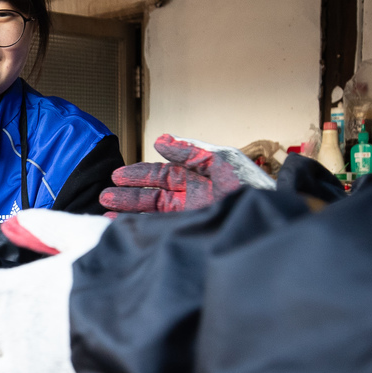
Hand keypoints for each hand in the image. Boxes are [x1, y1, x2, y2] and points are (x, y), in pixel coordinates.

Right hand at [100, 135, 271, 214]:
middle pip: (153, 195)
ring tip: (106, 213)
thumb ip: (190, 151)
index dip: (140, 174)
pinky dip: (142, 228)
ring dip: (130, 212)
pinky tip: (125, 228)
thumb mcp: (221, 160)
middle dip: (128, 195)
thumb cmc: (251, 187)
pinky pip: (161, 228)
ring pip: (153, 213)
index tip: (117, 176)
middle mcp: (192, 198)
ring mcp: (191, 217)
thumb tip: (160, 140)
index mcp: (199, 177)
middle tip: (104, 196)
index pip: (163, 174)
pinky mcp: (191, 232)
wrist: (267, 219)